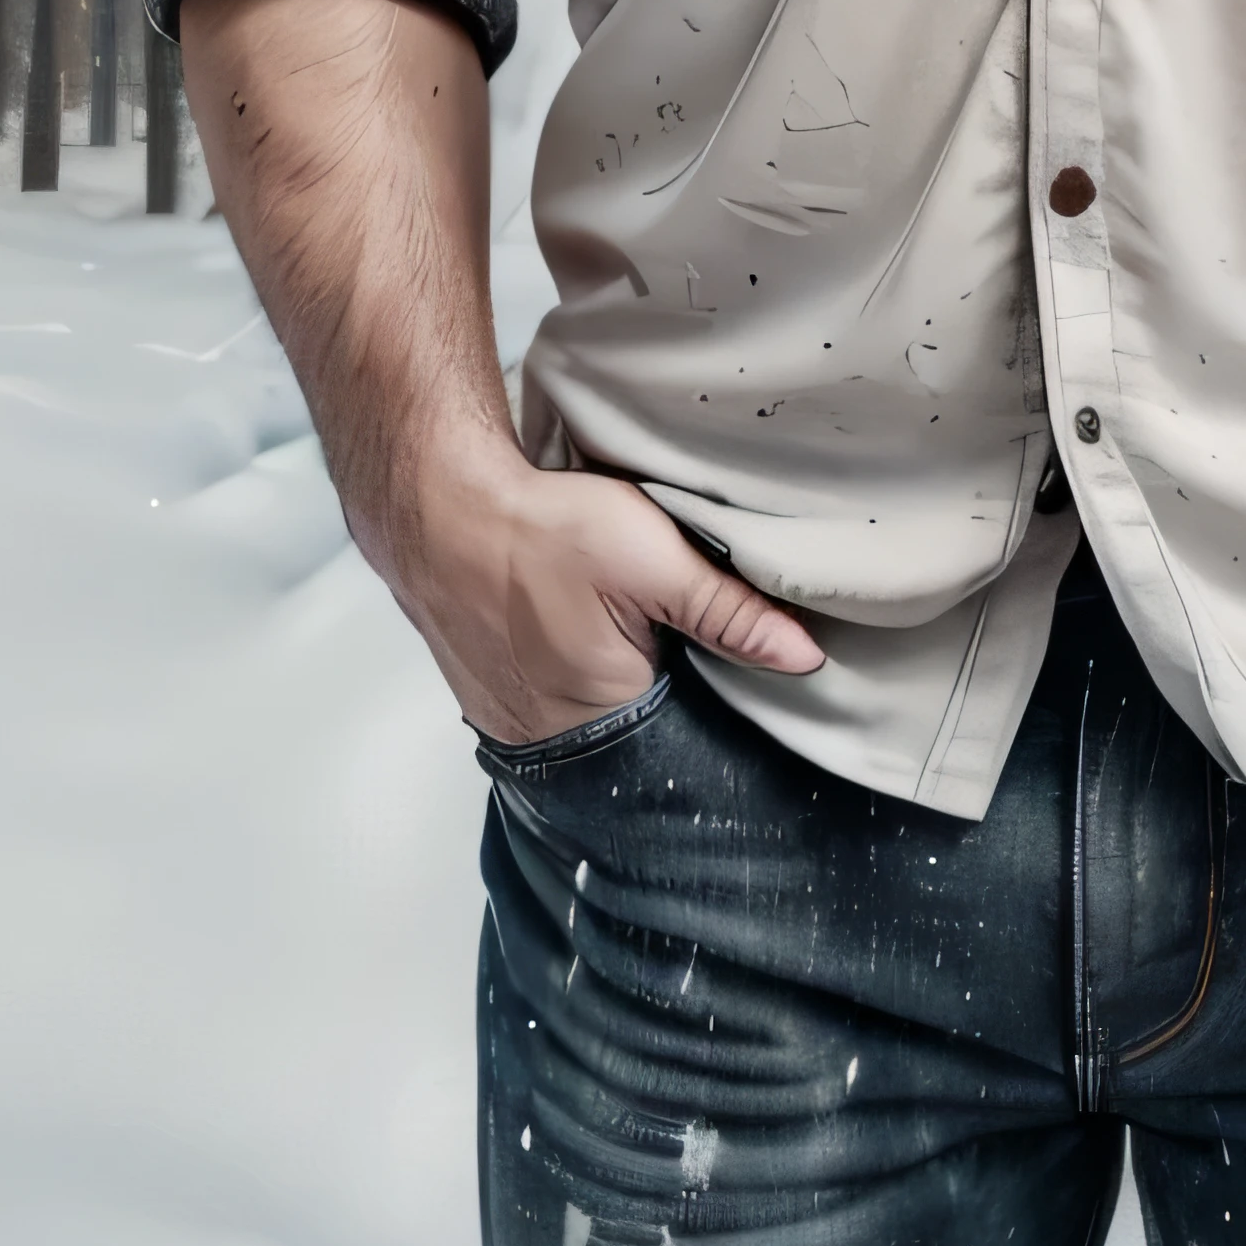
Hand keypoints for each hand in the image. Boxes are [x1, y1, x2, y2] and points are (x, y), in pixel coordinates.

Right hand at [371, 437, 826, 747]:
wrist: (440, 504)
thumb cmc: (541, 529)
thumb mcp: (653, 559)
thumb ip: (730, 613)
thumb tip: (805, 657)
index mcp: (601, 715)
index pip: (683, 741)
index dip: (710, 704)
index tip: (723, 668)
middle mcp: (548, 738)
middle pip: (635, 735)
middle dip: (662, 697)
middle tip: (668, 638)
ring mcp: (509, 721)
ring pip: (589, 721)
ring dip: (611, 687)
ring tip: (619, 632)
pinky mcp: (486, 697)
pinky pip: (546, 705)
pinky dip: (567, 677)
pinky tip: (574, 632)